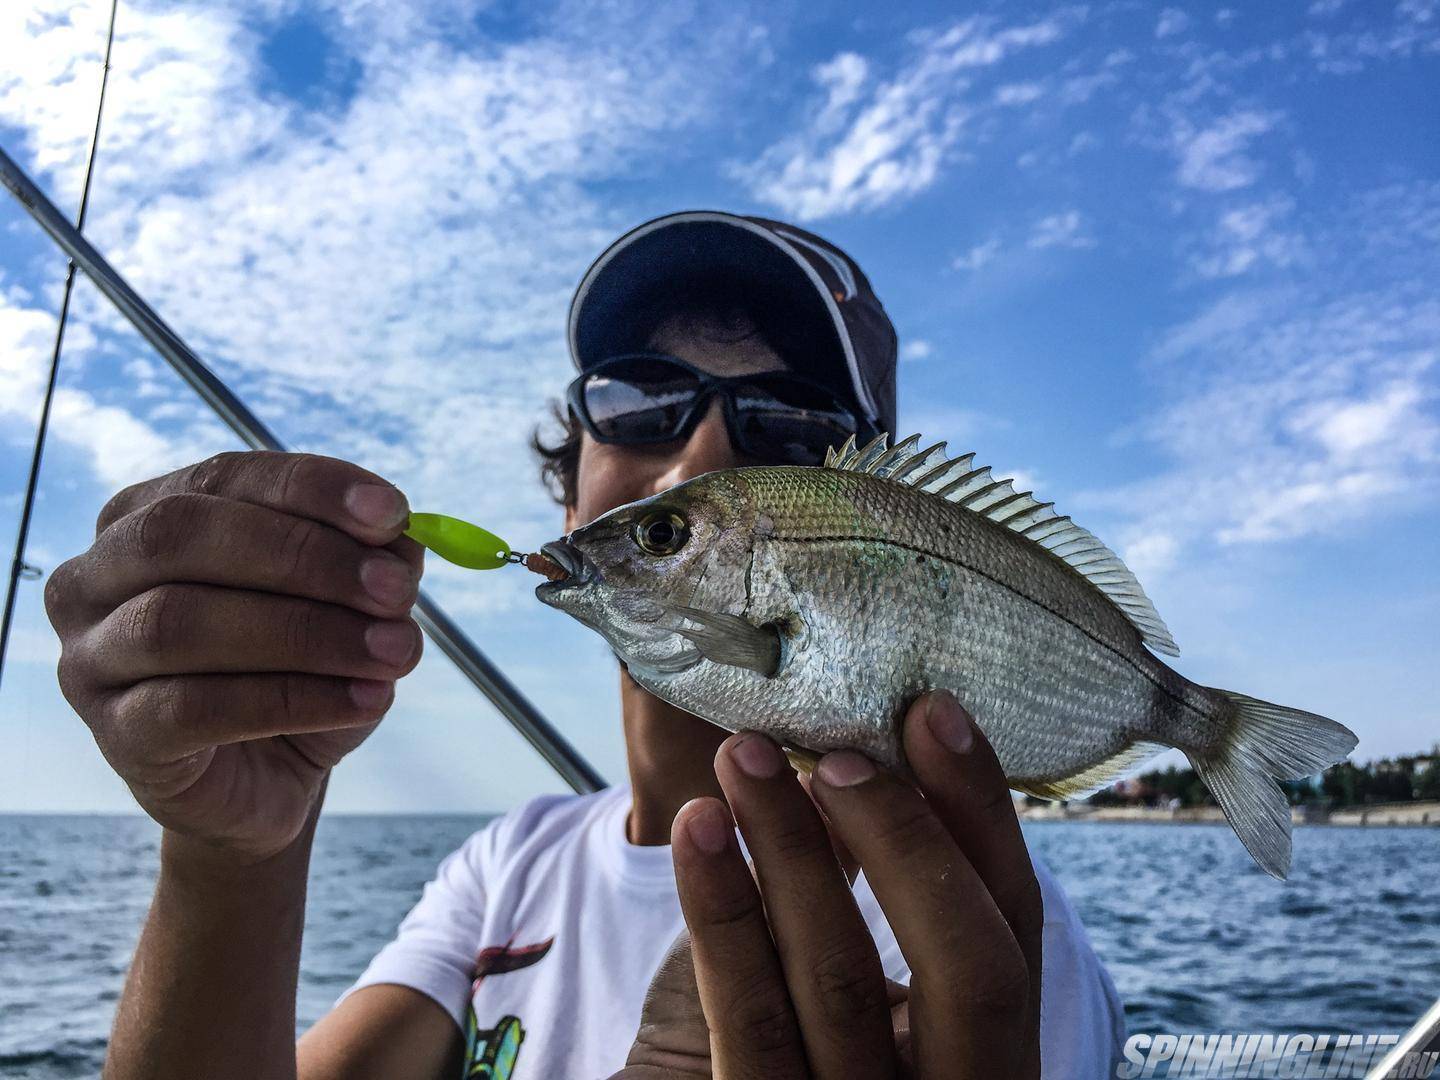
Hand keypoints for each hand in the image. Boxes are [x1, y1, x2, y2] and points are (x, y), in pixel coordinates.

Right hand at [43, 451, 422, 862]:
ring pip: (181, 623)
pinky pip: (194, 708)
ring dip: (307, 634)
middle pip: (183, 536)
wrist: (266, 780)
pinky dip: (292, 700)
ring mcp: (90, 658)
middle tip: (396, 591)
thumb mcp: (345, 605)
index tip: (394, 512)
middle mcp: (97, 576)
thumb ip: (368, 560)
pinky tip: (366, 701)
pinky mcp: (116, 735)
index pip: (223, 475)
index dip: (311, 488)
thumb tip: (399, 536)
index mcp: (147, 515)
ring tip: (394, 653)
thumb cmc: (299, 669)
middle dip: (304, 557)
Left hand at [613, 691, 1042, 1077]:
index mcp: (988, 1050)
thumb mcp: (860, 994)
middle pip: (970, 966)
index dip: (981, 815)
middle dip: (908, 837)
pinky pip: (750, 1013)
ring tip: (746, 755)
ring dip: (794, 846)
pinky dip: (723, 906)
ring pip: (842, 979)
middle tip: (836, 752)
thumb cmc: (793, 1054)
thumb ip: (881, 901)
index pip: (1015, 926)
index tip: (934, 714)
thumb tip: (861, 764)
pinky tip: (698, 826)